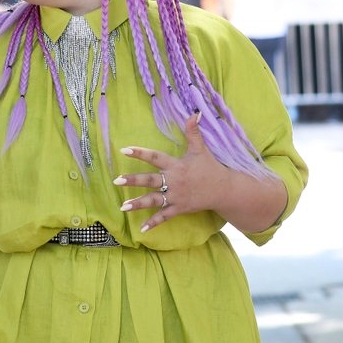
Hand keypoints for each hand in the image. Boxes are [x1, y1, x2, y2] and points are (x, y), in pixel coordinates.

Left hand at [113, 113, 229, 232]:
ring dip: (138, 204)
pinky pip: (164, 217)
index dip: (140, 153)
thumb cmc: (210, 168)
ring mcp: (176, 196)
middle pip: (151, 180)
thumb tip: (194, 113)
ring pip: (154, 200)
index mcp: (176, 165)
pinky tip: (141, 229)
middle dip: (133, 181)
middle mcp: (174, 181)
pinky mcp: (180, 208)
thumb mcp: (201, 150)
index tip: (124, 150)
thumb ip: (193, 132)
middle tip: (116, 181)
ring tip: (123, 206)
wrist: (225, 190)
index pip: (155, 157)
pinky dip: (153, 223)